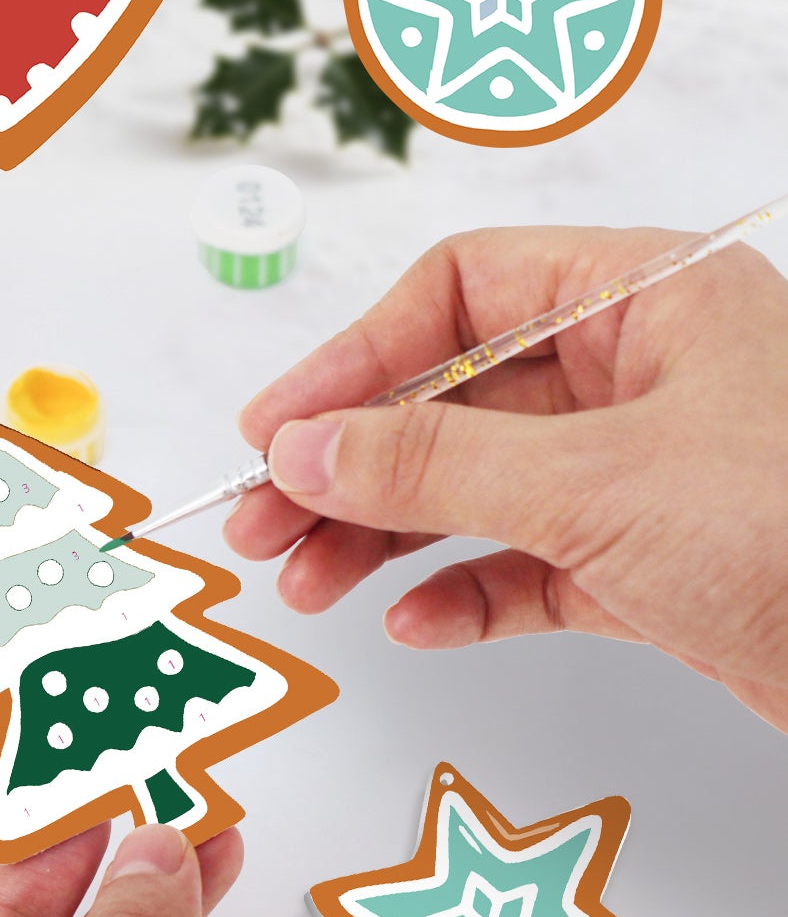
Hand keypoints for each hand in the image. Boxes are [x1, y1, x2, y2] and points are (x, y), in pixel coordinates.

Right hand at [225, 228, 787, 731]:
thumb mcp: (597, 484)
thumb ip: (432, 463)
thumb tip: (300, 449)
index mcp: (647, 299)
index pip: (458, 294)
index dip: (353, 356)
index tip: (278, 427)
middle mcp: (641, 374)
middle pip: (451, 399)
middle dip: (350, 465)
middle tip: (263, 523)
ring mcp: (644, 470)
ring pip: (477, 487)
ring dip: (385, 536)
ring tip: (307, 585)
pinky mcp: (652, 561)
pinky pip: (529, 563)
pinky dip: (466, 592)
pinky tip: (416, 623)